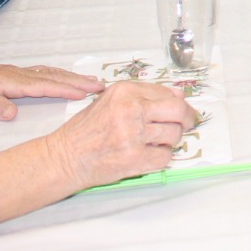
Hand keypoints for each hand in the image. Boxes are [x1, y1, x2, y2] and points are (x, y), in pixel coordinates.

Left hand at [0, 59, 102, 119]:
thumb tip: (12, 114)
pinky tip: (66, 79)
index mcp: (10, 80)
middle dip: (78, 81)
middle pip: (53, 77)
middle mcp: (18, 74)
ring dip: (72, 77)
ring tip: (92, 82)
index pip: (43, 86)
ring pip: (51, 74)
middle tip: (101, 85)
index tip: (86, 94)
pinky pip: (44, 74)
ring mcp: (18, 73)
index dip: (65, 90)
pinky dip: (60, 76)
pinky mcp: (15, 75)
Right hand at [43, 82, 197, 189]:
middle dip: (187, 118)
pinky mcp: (135, 157)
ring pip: (174, 135)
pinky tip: (148, 155)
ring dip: (169, 140)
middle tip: (187, 124)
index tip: (182, 109)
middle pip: (178, 110)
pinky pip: (165, 157)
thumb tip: (179, 95)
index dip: (179, 103)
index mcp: (125, 91)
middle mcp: (131, 109)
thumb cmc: (86, 131)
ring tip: (154, 142)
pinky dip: (161, 157)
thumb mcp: (110, 102)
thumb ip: (143, 96)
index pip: (167, 92)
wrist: (64, 158)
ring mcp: (133, 134)